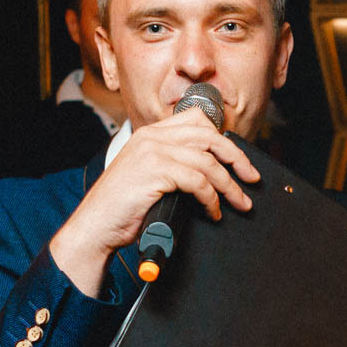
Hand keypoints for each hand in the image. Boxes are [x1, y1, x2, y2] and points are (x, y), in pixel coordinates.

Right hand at [49, 109, 260, 295]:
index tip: (238, 159)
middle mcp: (152, 137)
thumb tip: (211, 170)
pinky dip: (212, 199)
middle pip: (209, 136)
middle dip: (237, 158)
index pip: (196, 120)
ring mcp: (153, 153)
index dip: (223, 138)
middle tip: (251, 178)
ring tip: (239, 203)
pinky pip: (198, 181)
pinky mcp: (155, 172)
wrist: (95, 226)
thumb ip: (174, 164)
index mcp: (151, 133)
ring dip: (229, 185)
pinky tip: (213, 211)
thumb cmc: (124, 207)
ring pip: (208, 161)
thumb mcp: (149, 175)